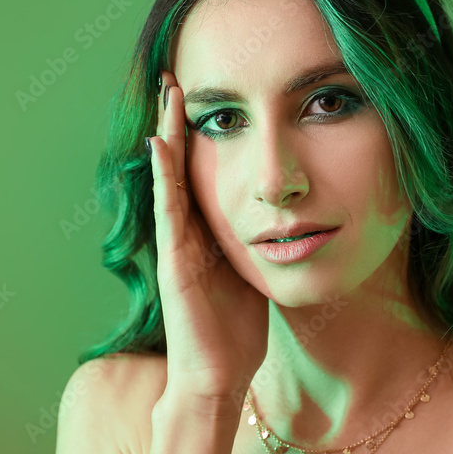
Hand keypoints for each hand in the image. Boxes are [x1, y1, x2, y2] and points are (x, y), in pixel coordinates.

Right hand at [148, 71, 268, 421]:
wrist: (220, 376)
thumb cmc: (237, 330)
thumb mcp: (257, 273)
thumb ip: (263, 243)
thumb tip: (291, 219)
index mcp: (209, 234)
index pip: (204, 174)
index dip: (206, 137)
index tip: (210, 97)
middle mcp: (189, 233)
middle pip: (183, 166)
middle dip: (181, 124)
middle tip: (178, 77)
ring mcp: (178, 245)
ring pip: (171, 179)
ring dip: (169, 135)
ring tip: (169, 94)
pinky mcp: (175, 262)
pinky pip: (169, 211)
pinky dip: (165, 176)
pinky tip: (161, 143)